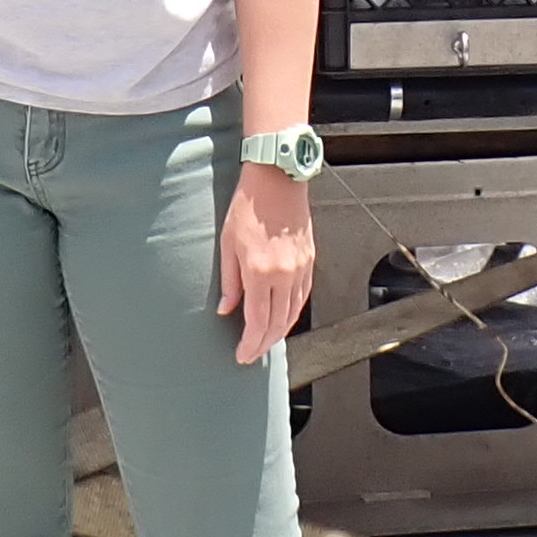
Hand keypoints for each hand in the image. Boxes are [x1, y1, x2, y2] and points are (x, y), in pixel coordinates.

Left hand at [217, 163, 314, 365]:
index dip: (250, 344)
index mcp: (260, 272)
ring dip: (279, 332)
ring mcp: (300, 268)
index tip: (242, 355)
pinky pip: (303, 297)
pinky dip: (293, 313)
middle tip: (251, 354)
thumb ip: (229, 281)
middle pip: (278, 324)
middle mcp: (284, 274)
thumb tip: (226, 309)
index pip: (258, 322)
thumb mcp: (228, 244)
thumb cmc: (248, 207)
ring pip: (293, 313)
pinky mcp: (309, 260)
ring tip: (265, 341)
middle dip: (264, 344)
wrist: (277, 180)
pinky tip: (283, 317)